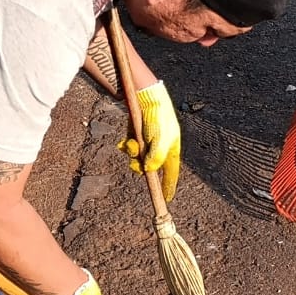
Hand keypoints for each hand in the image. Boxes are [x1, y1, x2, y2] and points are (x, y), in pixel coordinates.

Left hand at [119, 80, 181, 201]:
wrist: (146, 96)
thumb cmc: (157, 117)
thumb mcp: (160, 139)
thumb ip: (156, 157)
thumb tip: (149, 171)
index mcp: (171, 149)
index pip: (171, 172)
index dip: (168, 186)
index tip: (166, 199)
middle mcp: (160, 146)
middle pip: (150, 166)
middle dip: (141, 167)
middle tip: (135, 165)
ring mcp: (147, 141)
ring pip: (138, 157)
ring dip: (132, 154)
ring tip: (130, 144)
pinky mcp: (136, 134)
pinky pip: (130, 146)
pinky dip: (126, 145)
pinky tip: (124, 140)